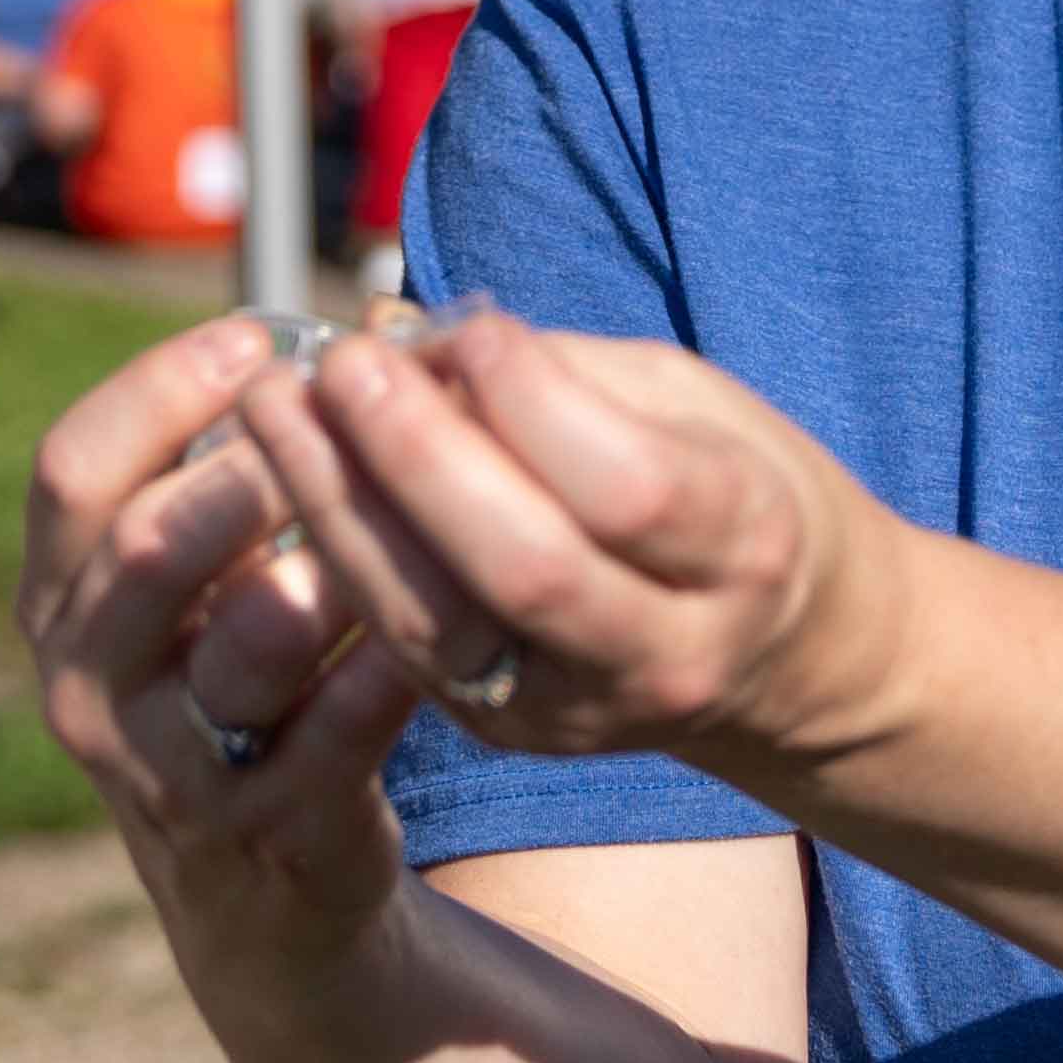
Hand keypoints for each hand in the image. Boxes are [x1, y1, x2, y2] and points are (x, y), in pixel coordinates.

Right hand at [21, 315, 432, 971]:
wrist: (262, 893)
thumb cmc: (239, 680)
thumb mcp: (195, 588)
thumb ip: (228, 474)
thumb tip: (355, 331)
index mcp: (62, 597)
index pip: (72, 469)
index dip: (158, 391)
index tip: (256, 341)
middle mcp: (88, 681)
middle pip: (147, 547)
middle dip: (251, 466)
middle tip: (340, 411)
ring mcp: (167, 770)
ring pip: (247, 642)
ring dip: (329, 560)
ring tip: (396, 501)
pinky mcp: (266, 829)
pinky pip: (339, 728)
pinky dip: (394, 658)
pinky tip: (449, 605)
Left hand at [235, 314, 909, 777]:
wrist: (787, 656)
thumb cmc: (731, 484)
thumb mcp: (692, 403)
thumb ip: (564, 372)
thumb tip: (411, 337)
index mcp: (746, 547)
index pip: (629, 489)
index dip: (535, 405)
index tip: (470, 328)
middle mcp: (671, 650)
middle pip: (526, 571)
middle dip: (416, 457)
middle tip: (341, 362)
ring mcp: (581, 712)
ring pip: (441, 628)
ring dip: (341, 509)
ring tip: (275, 407)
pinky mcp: (508, 734)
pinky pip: (406, 649)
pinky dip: (340, 554)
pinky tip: (290, 471)